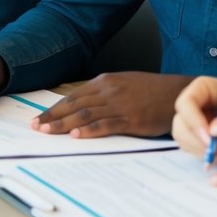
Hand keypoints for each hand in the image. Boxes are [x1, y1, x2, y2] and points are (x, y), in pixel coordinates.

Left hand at [34, 72, 194, 137]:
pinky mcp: (132, 119)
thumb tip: (83, 105)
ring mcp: (120, 105)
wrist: (180, 93)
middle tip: (36, 127)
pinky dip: (88, 130)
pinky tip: (76, 135)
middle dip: (53, 117)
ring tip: (48, 132)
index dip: (54, 109)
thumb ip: (104, 92)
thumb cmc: (153, 90)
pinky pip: (105, 125)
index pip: (72, 97)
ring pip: (85, 115)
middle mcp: (109, 91)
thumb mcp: (124, 84)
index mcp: (105, 81)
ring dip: (63, 125)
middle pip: (74, 106)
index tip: (40, 118)